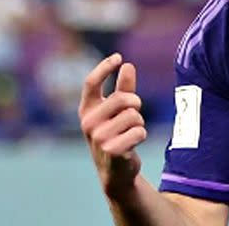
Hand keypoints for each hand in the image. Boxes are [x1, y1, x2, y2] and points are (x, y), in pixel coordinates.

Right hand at [79, 53, 147, 198]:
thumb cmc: (116, 134)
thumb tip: (128, 65)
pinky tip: (133, 144)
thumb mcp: (117, 111)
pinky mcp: (112, 150)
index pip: (90, 83)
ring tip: (131, 132)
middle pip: (122, 99)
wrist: (115, 170)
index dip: (103, 68)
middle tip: (135, 112)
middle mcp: (88, 123)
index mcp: (87, 110)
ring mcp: (98, 138)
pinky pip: (139, 131)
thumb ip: (123, 88)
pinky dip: (141, 134)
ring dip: (139, 122)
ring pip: (133, 115)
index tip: (118, 57)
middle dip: (136, 103)